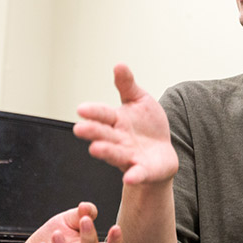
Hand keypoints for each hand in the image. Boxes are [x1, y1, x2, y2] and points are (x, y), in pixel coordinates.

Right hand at [73, 64, 178, 185]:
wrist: (162, 151)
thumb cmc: (147, 125)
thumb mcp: (139, 100)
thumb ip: (127, 85)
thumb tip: (119, 65)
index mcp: (116, 120)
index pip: (103, 114)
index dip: (93, 112)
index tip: (81, 109)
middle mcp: (119, 139)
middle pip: (104, 134)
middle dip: (93, 131)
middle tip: (80, 128)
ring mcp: (129, 156)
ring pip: (116, 153)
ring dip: (106, 151)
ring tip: (95, 148)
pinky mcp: (143, 170)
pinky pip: (137, 173)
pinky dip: (134, 175)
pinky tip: (130, 177)